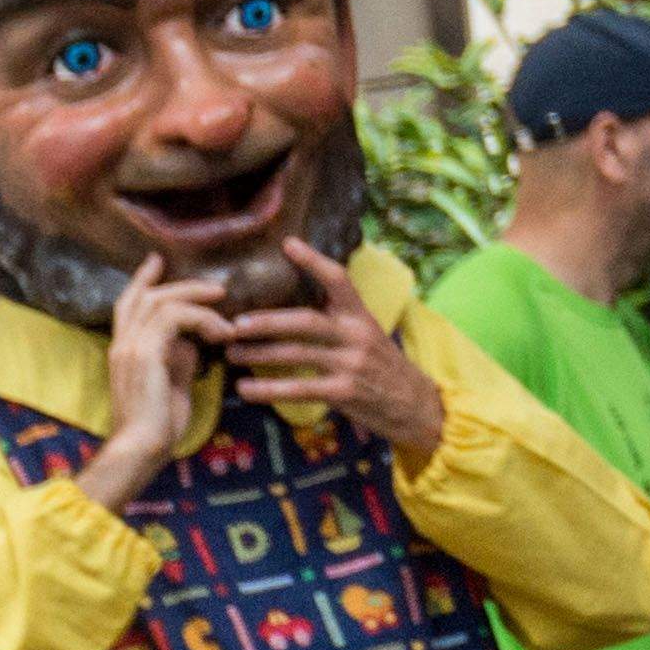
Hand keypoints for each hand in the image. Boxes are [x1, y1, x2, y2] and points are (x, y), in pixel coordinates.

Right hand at [81, 274, 229, 511]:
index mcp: (124, 349)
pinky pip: (173, 318)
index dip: (142, 280)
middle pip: (144, 296)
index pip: (127, 304)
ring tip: (226, 314)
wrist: (142, 446)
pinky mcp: (144, 354)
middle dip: (182, 285)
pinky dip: (202, 320)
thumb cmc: (160, 423)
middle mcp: (122, 343)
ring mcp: (129, 347)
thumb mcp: (173, 381)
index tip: (157, 259)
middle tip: (217, 288)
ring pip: (160, 302)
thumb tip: (192, 340)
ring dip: (198, 302)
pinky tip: (221, 334)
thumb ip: (178, 356)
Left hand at [224, 242, 445, 457]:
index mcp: (362, 317)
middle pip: (306, 321)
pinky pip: (299, 389)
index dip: (314, 261)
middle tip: (235, 324)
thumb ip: (338, 323)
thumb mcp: (368, 337)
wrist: (416, 406)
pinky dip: (268, 390)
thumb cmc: (382, 368)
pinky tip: (245, 390)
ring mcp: (352, 364)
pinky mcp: (345, 392)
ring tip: (232, 354)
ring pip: (297, 354)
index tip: (288, 244)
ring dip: (259, 354)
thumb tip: (290, 311)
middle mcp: (357, 335)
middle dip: (267, 321)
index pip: (339, 280)